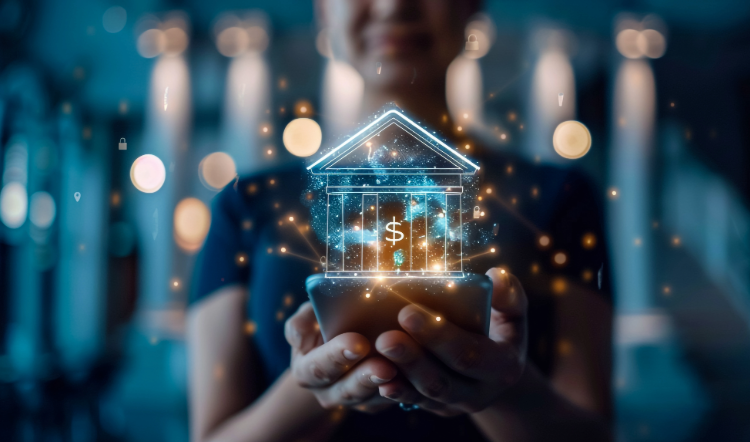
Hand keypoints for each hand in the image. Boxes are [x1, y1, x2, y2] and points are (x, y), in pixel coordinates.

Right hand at [285, 302, 397, 412]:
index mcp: (306, 370)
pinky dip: (403, 389)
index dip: (336, 356)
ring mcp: (355, 400)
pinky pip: (392, 399)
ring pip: (371, 397)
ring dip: (387, 385)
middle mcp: (327, 391)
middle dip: (366, 377)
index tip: (357, 343)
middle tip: (385, 366)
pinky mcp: (378, 402)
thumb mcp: (308, 319)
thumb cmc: (322, 325)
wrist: (338, 345)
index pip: (318, 366)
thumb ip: (303, 321)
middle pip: (347, 389)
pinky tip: (413, 376)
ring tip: (401, 371)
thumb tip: (303, 328)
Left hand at [374, 268, 527, 415]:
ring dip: (398, 373)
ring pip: (423, 393)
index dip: (438, 336)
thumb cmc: (501, 328)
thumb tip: (496, 275)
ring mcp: (455, 403)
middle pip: (441, 380)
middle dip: (411, 358)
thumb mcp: (513, 313)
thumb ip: (509, 295)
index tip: (408, 312)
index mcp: (502, 367)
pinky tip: (377, 376)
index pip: (468, 353)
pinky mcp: (435, 406)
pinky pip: (412, 401)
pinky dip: (394, 390)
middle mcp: (479, 393)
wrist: (498, 369)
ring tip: (376, 351)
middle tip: (385, 336)